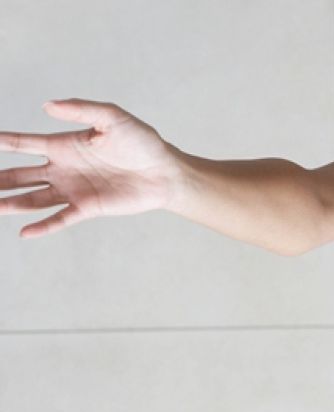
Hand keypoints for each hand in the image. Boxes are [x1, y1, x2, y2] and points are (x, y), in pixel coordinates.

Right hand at [0, 99, 180, 238]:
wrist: (165, 171)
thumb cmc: (141, 141)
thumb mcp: (112, 117)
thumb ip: (80, 109)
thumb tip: (47, 105)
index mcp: (63, 145)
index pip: (23, 144)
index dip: (3, 143)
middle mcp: (63, 169)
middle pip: (20, 176)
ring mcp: (73, 189)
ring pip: (33, 198)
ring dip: (11, 203)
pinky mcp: (88, 207)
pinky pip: (60, 218)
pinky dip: (43, 226)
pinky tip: (24, 232)